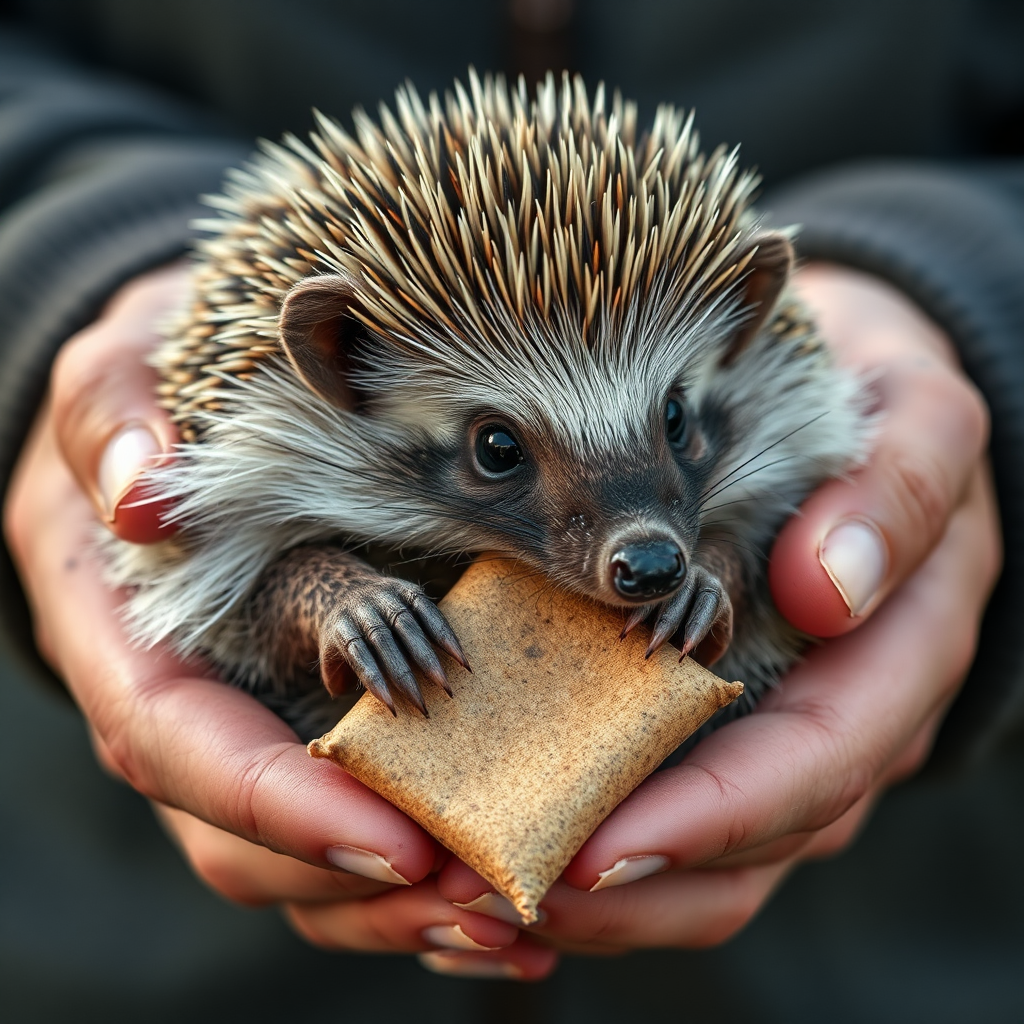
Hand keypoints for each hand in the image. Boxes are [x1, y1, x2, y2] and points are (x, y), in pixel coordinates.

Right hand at [4, 265, 521, 959]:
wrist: (185, 428)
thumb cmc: (150, 405)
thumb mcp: (113, 384)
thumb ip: (113, 426)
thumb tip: (142, 499)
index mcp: (133, 644)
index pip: (185, 749)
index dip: (279, 807)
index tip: (390, 839)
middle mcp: (194, 712)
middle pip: (252, 840)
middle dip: (362, 884)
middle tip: (487, 893)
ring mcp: (255, 729)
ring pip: (307, 860)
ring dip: (408, 903)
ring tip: (516, 913)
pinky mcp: (312, 727)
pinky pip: (357, 825)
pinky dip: (425, 872)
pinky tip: (511, 887)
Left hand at [427, 264, 1000, 976]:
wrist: (854, 422)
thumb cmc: (882, 422)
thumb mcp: (918, 422)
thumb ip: (898, 493)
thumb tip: (829, 589)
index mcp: (894, 663)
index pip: (811, 767)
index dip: (711, 817)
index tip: (601, 846)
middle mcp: (836, 726)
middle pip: (745, 849)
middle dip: (626, 887)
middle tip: (497, 893)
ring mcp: (774, 735)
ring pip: (700, 863)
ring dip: (593, 897)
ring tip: (476, 894)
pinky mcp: (717, 728)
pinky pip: (662, 814)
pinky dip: (585, 843)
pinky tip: (499, 847)